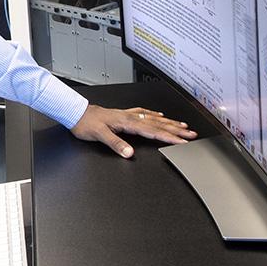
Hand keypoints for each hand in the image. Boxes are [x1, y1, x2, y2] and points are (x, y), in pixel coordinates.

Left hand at [70, 105, 197, 157]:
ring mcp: (127, 114)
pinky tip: (160, 116)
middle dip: (176, 130)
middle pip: (158, 124)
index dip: (169, 137)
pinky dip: (154, 115)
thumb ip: (116, 144)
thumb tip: (129, 153)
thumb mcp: (99, 136)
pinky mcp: (123, 114)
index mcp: (127, 122)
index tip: (182, 142)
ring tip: (183, 126)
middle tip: (191, 134)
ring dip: (169, 123)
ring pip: (153, 119)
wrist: (75, 112)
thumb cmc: (85, 124)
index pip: (153, 132)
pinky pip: (144, 113)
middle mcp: (130, 117)